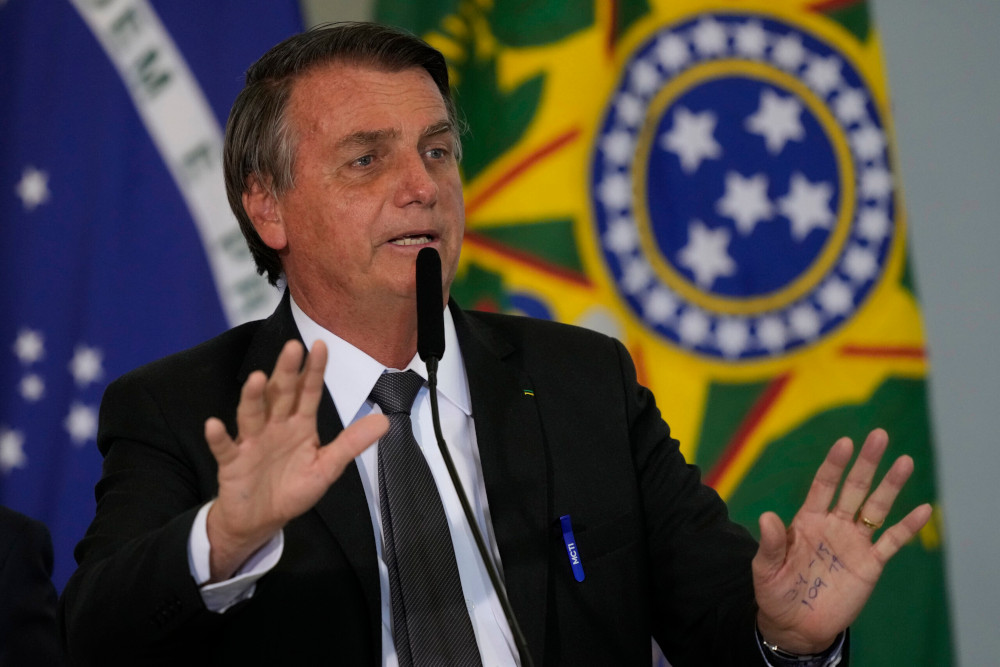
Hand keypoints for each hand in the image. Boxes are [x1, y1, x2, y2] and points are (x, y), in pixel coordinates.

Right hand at [203, 339, 387, 581]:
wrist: (261, 520)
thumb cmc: (292, 488)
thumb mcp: (327, 467)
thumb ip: (351, 444)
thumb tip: (385, 421)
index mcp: (299, 425)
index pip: (308, 392)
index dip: (314, 371)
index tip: (321, 345)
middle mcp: (275, 426)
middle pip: (280, 395)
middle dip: (286, 372)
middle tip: (292, 347)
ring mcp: (251, 442)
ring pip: (252, 414)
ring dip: (253, 397)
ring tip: (258, 378)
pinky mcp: (232, 462)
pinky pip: (224, 448)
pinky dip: (218, 437)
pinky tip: (214, 424)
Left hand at [752, 428, 931, 653]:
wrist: (796, 625)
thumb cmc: (777, 592)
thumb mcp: (766, 569)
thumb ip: (772, 543)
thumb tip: (767, 517)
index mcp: (808, 520)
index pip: (824, 485)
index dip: (834, 464)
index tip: (845, 442)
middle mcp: (834, 525)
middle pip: (853, 488)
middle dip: (866, 463)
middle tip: (879, 436)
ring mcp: (854, 543)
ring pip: (876, 508)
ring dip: (890, 486)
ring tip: (905, 461)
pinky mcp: (870, 564)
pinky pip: (892, 541)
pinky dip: (907, 527)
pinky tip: (924, 508)